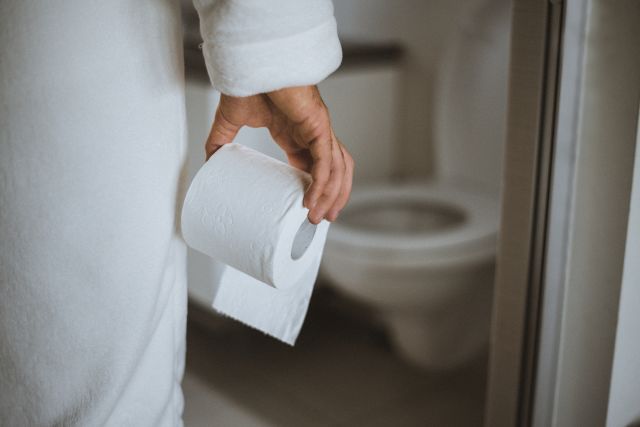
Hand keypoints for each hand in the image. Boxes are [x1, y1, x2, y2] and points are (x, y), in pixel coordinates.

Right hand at [205, 85, 353, 223]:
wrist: (250, 64)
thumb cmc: (248, 83)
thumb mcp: (230, 121)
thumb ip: (221, 141)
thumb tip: (209, 162)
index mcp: (298, 135)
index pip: (316, 167)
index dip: (317, 189)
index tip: (309, 210)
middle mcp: (313, 134)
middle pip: (335, 171)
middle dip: (333, 197)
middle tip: (322, 219)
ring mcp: (319, 129)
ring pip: (337, 168)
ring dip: (333, 195)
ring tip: (321, 217)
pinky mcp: (319, 125)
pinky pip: (327, 160)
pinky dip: (323, 183)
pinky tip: (314, 201)